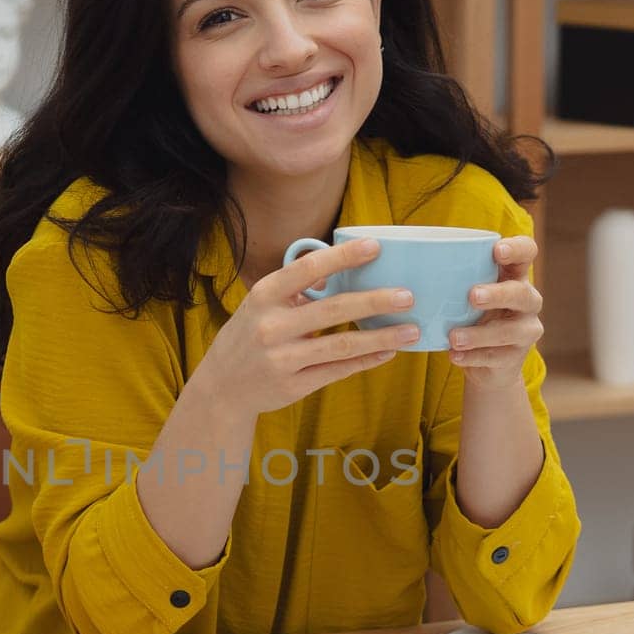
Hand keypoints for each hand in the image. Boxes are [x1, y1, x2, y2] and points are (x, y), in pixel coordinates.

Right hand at [193, 237, 419, 417]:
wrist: (222, 386)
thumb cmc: (249, 335)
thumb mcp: (261, 304)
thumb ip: (296, 289)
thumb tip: (341, 270)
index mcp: (264, 295)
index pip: (308, 269)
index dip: (343, 256)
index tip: (376, 246)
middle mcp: (272, 326)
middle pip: (334, 309)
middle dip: (375, 301)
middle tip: (408, 295)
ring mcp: (283, 358)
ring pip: (342, 345)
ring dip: (382, 337)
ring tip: (411, 330)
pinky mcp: (294, 385)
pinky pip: (338, 370)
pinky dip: (366, 360)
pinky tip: (388, 352)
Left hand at [450, 235, 543, 390]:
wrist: (484, 362)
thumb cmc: (469, 315)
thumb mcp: (461, 293)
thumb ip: (447, 277)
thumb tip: (402, 257)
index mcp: (514, 275)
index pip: (527, 252)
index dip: (517, 249)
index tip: (497, 250)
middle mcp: (527, 300)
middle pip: (521, 292)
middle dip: (498, 294)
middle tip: (472, 296)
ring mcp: (525, 330)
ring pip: (510, 330)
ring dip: (480, 334)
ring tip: (454, 337)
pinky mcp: (516, 357)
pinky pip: (497, 357)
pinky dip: (473, 357)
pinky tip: (454, 355)